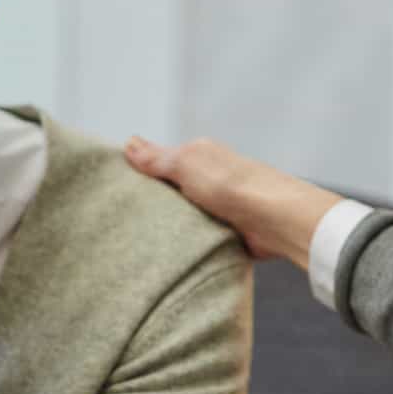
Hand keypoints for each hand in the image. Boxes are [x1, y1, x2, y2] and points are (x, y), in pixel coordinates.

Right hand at [123, 137, 342, 269]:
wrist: (277, 220)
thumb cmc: (233, 185)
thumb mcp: (187, 164)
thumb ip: (157, 158)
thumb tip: (129, 142)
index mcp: (200, 156)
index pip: (161, 163)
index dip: (140, 175)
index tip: (116, 190)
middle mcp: (211, 179)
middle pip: (172, 192)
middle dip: (155, 205)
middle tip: (126, 220)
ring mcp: (220, 206)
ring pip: (184, 217)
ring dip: (173, 226)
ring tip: (144, 239)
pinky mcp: (229, 232)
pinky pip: (201, 238)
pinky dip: (190, 243)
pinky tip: (173, 251)